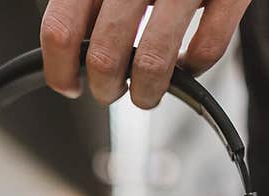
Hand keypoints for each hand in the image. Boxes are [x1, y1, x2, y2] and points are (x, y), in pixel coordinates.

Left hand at [41, 0, 250, 108]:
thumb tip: (63, 52)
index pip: (61, 30)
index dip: (60, 72)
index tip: (69, 85)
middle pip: (103, 54)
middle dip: (105, 88)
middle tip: (110, 91)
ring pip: (152, 59)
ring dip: (146, 92)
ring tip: (146, 93)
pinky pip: (208, 48)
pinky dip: (195, 69)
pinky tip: (188, 63)